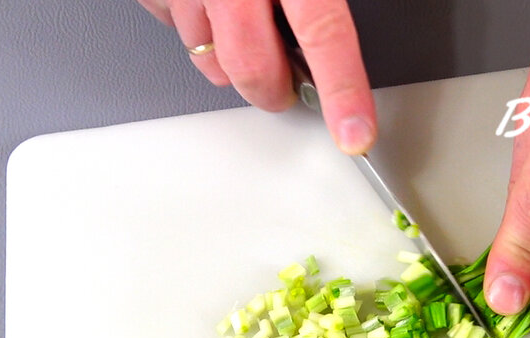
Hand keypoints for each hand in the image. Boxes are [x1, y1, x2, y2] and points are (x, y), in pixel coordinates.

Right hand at [136, 0, 376, 154]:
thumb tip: (341, 11)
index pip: (323, 33)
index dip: (342, 91)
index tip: (356, 133)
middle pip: (251, 66)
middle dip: (274, 90)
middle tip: (292, 83)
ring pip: (207, 55)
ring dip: (232, 59)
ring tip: (248, 25)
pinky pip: (173, 25)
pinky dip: (194, 25)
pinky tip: (210, 1)